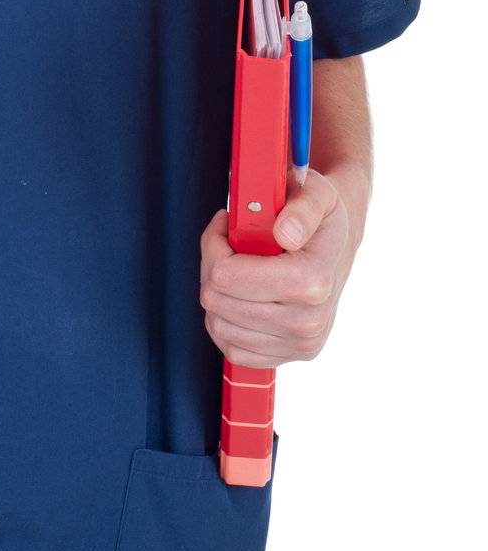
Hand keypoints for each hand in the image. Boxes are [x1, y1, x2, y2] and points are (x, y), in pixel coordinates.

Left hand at [199, 166, 357, 368]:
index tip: (226, 222)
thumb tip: (285, 232)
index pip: (227, 276)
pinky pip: (230, 348)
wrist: (338, 247)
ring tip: (236, 267)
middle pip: (216, 299)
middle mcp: (308, 322)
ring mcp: (298, 344)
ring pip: (217, 324)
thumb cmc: (321, 216)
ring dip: (217, 292)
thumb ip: (302, 208)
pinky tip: (240, 295)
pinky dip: (224, 320)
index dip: (214, 244)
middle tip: (228, 242)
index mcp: (313, 281)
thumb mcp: (317, 194)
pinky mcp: (287, 357)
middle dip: (212, 264)